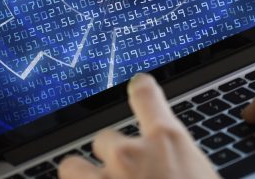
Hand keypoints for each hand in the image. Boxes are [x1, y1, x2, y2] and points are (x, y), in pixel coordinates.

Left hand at [58, 73, 217, 178]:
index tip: (138, 85)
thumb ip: (182, 168)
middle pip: (105, 139)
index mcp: (167, 142)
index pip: (147, 96)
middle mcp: (129, 153)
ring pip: (72, 167)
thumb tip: (174, 169)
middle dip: (112, 158)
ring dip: (82, 178)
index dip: (141, 89)